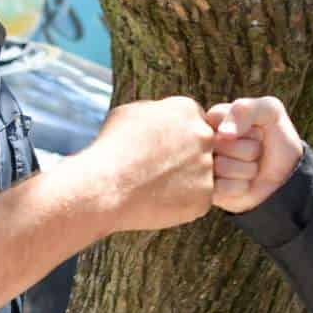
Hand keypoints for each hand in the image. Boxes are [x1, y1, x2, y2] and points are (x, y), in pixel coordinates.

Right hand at [86, 97, 213, 231]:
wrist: (106, 187)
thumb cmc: (112, 148)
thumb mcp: (130, 113)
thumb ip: (157, 111)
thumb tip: (166, 116)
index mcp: (187, 110)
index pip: (194, 121)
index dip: (176, 137)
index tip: (159, 148)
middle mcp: (203, 135)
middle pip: (202, 146)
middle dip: (185, 157)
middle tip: (158, 169)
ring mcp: (207, 167)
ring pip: (200, 175)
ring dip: (184, 181)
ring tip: (153, 186)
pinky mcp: (205, 197)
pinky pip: (197, 200)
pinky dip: (181, 203)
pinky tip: (157, 201)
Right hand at [204, 96, 301, 213]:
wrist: (287, 175)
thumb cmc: (275, 138)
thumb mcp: (270, 111)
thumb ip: (246, 109)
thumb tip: (223, 133)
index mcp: (212, 119)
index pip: (218, 118)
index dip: (246, 128)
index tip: (255, 130)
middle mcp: (203, 143)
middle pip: (222, 144)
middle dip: (248, 149)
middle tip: (254, 152)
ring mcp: (204, 168)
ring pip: (222, 167)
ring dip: (247, 169)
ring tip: (250, 167)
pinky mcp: (208, 192)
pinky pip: (223, 188)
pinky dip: (241, 187)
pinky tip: (244, 183)